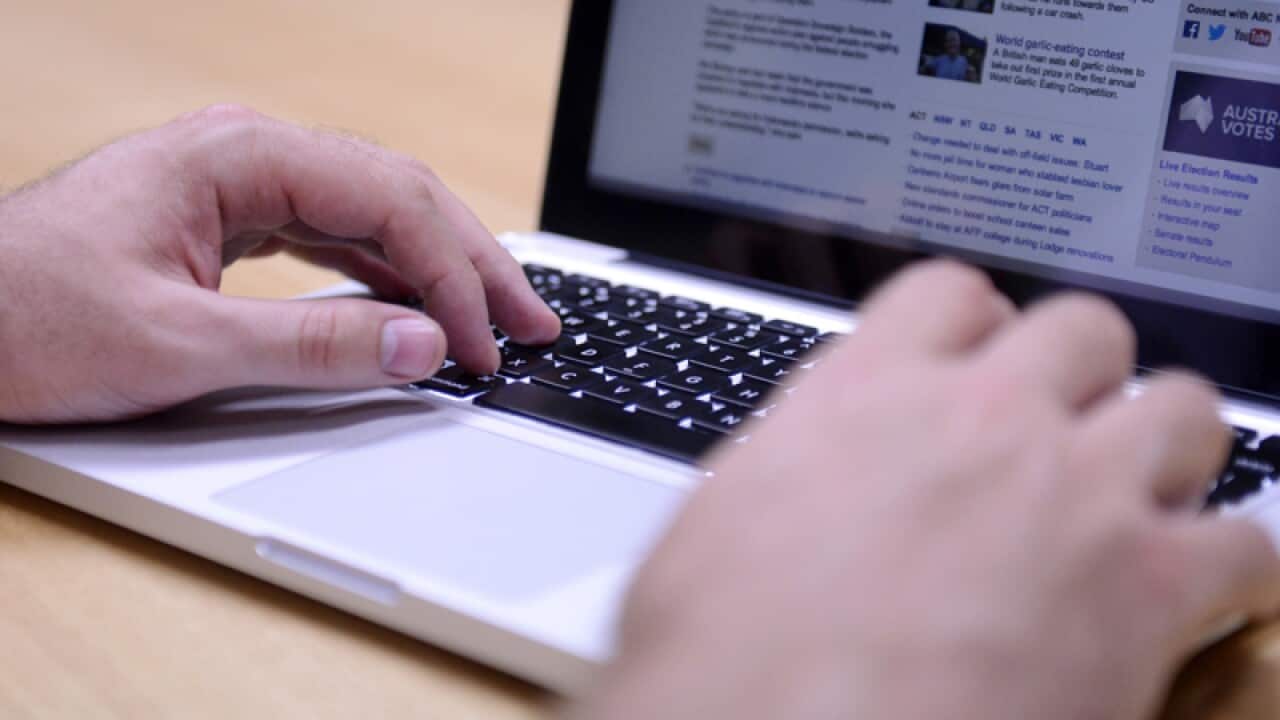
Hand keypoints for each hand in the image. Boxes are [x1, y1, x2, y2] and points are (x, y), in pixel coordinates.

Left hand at [0, 105, 558, 422]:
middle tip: (531, 323)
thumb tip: (420, 344)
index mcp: (238, 157)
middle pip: (398, 194)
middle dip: (470, 262)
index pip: (389, 200)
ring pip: (375, 214)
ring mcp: (241, 186)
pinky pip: (337, 238)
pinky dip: (387, 275)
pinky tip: (418, 308)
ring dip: (438, 268)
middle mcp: (248, 157)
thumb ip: (311, 344)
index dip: (453, 276)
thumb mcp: (177, 345)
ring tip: (495, 319)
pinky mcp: (232, 222)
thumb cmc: (25, 318)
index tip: (483, 344)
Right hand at [570, 262, 1279, 719]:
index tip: (982, 359)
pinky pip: (1244, 545)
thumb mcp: (717, 525)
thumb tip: (798, 470)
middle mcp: (981, 419)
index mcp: (868, 393)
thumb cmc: (726, 657)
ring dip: (1165, 448)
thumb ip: (787, 464)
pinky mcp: (1144, 590)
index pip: (951, 296)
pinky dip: (1230, 565)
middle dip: (1083, 375)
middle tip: (1064, 429)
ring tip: (1138, 498)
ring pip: (1181, 410)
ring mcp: (1073, 495)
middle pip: (1084, 330)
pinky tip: (1195, 595)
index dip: (976, 326)